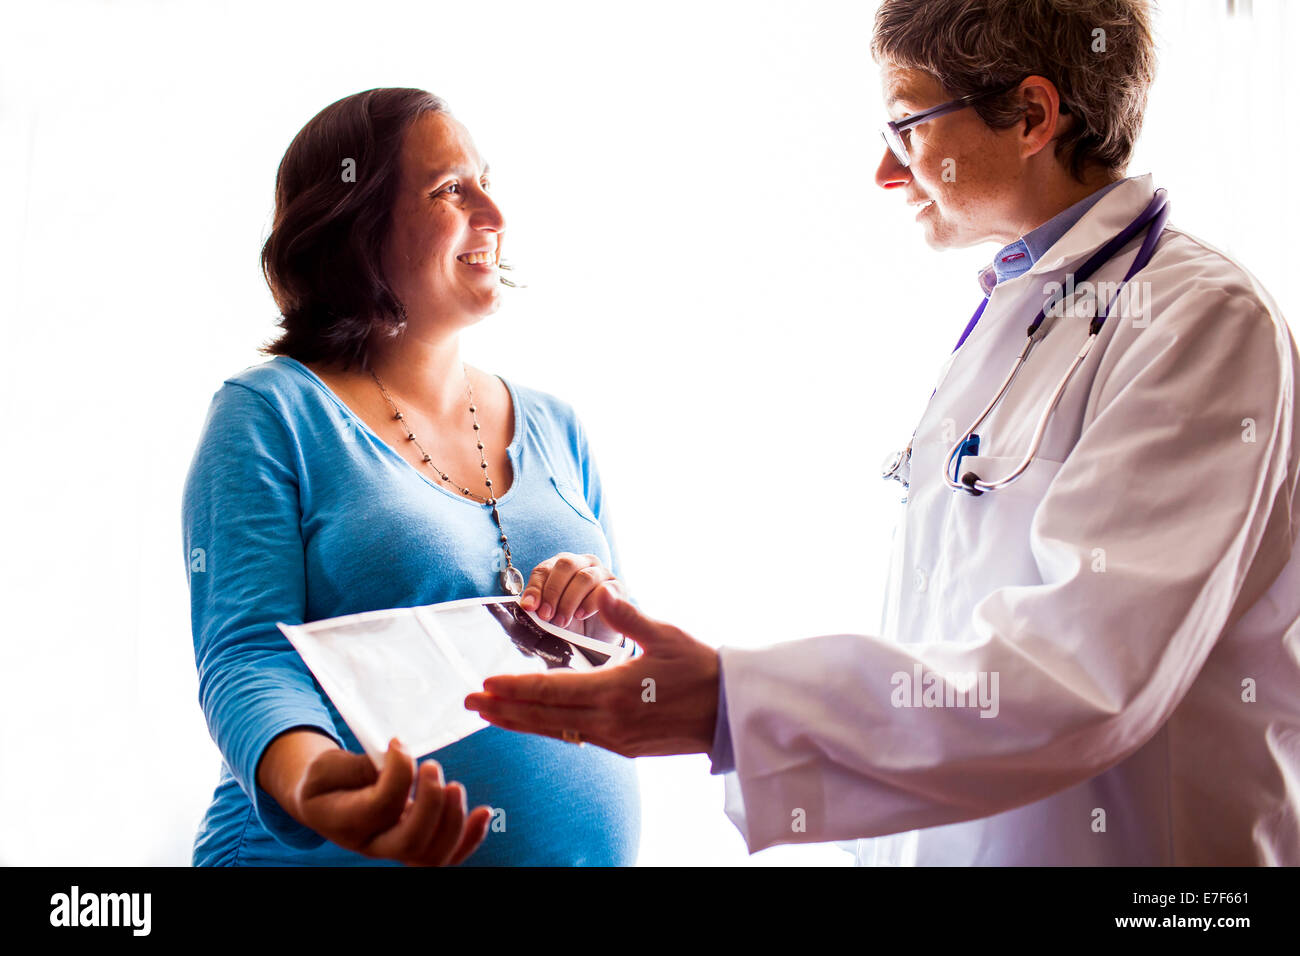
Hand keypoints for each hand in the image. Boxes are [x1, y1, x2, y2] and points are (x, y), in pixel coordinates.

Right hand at [292, 737, 491, 865]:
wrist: (324, 799)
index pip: (382, 807)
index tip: (398, 744)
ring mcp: (397, 848)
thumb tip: (398, 754)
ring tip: (454, 786)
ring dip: (453, 820)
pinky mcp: (417, 843)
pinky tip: (484, 812)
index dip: (398, 774)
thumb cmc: (328, 778)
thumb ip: (361, 765)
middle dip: (431, 803)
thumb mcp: (330, 765)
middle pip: (412, 841)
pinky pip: (447, 855)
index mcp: (347, 823)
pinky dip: (470, 837)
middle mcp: (374, 844)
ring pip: (433, 855)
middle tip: (431, 766)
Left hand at [465, 589, 719, 756]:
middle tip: (470, 702)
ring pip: (556, 730)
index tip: (486, 684)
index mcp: (615, 691)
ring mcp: (616, 739)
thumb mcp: (665, 635)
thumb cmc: (701, 669)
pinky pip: (576, 736)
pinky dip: (550, 727)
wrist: (732, 714)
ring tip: (492, 714)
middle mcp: (609, 721)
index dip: (515, 687)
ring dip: (521, 722)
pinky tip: (536, 721)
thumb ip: (628, 616)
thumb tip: (603, 592)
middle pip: (544, 716)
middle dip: (504, 709)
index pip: (551, 690)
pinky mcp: (624, 747)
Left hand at [520, 552, 625, 630]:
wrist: (596, 637)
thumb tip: (527, 605)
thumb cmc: (571, 621)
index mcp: (561, 566)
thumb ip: (540, 606)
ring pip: (584, 577)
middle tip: (546, 616)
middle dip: (553, 592)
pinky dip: (589, 603)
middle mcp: (582, 563)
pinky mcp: (617, 586)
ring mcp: (601, 572)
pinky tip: (581, 615)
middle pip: (565, 565)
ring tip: (562, 621)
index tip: (530, 608)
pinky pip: (603, 589)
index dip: (535, 588)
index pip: (544, 569)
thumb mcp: (551, 613)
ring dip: (569, 601)